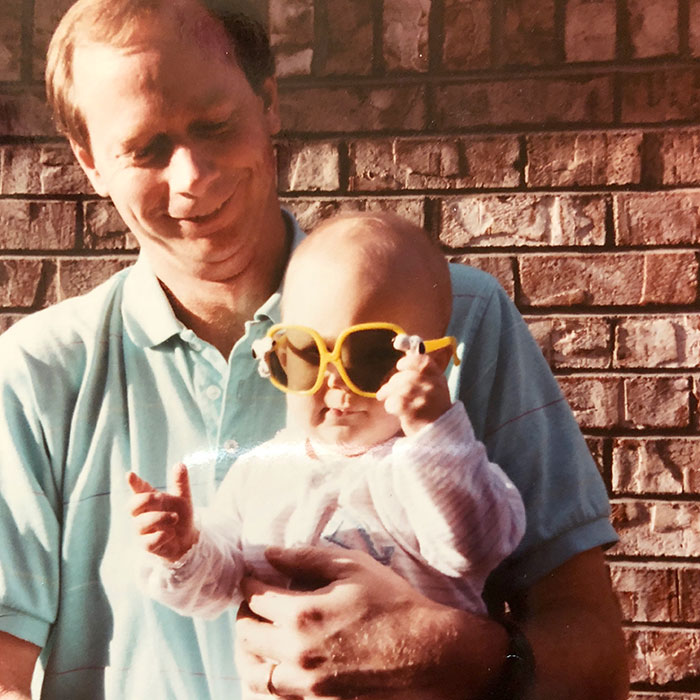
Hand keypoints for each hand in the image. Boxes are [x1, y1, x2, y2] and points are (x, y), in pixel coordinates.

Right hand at [127, 464, 198, 561]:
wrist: (187, 538)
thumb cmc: (180, 515)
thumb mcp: (184, 497)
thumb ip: (181, 482)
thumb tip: (180, 464)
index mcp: (149, 499)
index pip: (138, 489)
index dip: (133, 482)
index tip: (129, 474)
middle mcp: (142, 514)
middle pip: (132, 505)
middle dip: (146, 500)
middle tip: (161, 497)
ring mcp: (142, 530)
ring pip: (140, 523)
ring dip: (159, 518)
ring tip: (174, 517)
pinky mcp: (147, 545)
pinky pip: (148, 542)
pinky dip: (161, 535)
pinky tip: (170, 533)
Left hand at [235, 545, 503, 698]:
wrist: (427, 652)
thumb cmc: (392, 603)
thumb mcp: (352, 567)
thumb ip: (305, 558)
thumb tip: (270, 554)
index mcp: (302, 614)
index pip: (255, 597)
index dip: (250, 582)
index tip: (253, 575)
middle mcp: (296, 653)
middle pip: (246, 635)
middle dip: (244, 614)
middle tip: (254, 602)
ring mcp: (306, 684)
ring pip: (254, 673)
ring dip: (249, 652)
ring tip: (259, 636)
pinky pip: (275, 696)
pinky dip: (267, 679)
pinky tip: (277, 664)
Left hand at [375, 352, 452, 435]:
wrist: (441, 436)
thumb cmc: (431, 409)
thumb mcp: (432, 387)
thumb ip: (420, 370)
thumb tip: (401, 343)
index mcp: (438, 378)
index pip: (422, 361)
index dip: (408, 361)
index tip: (399, 366)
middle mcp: (433, 387)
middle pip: (404, 376)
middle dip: (391, 383)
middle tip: (384, 391)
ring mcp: (424, 399)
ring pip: (397, 388)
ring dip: (388, 394)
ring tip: (387, 400)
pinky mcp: (414, 412)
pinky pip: (394, 402)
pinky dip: (390, 406)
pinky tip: (395, 412)